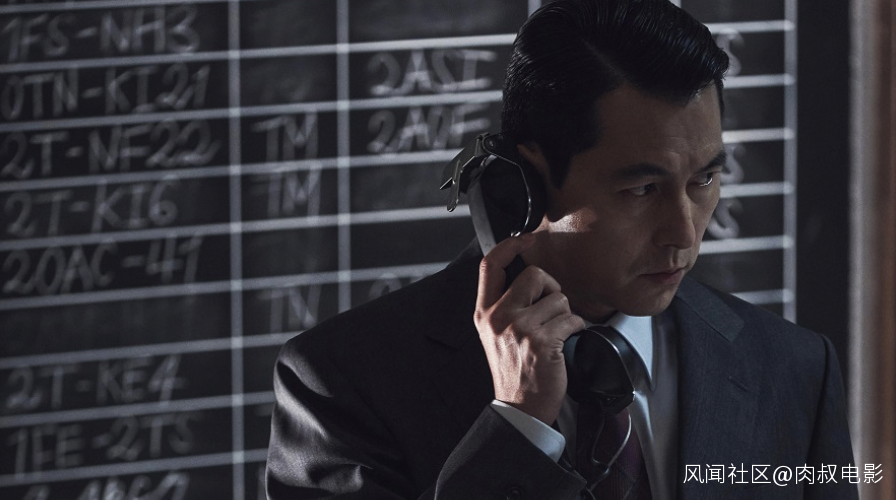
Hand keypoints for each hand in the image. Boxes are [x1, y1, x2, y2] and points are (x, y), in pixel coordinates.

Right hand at [475, 233, 585, 424]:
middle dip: (551, 288)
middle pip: (534, 274)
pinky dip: (577, 327)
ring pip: (559, 298)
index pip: (490, 265)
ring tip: (556, 333)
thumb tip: (526, 274)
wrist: (519, 406)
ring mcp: (520, 328)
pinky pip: (572, 318)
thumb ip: (503, 304)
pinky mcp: (543, 341)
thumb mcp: (493, 333)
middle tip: (551, 308)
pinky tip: (567, 341)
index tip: (525, 239)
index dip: (510, 245)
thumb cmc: (512, 369)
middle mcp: (498, 316)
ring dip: (565, 314)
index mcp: (484, 312)